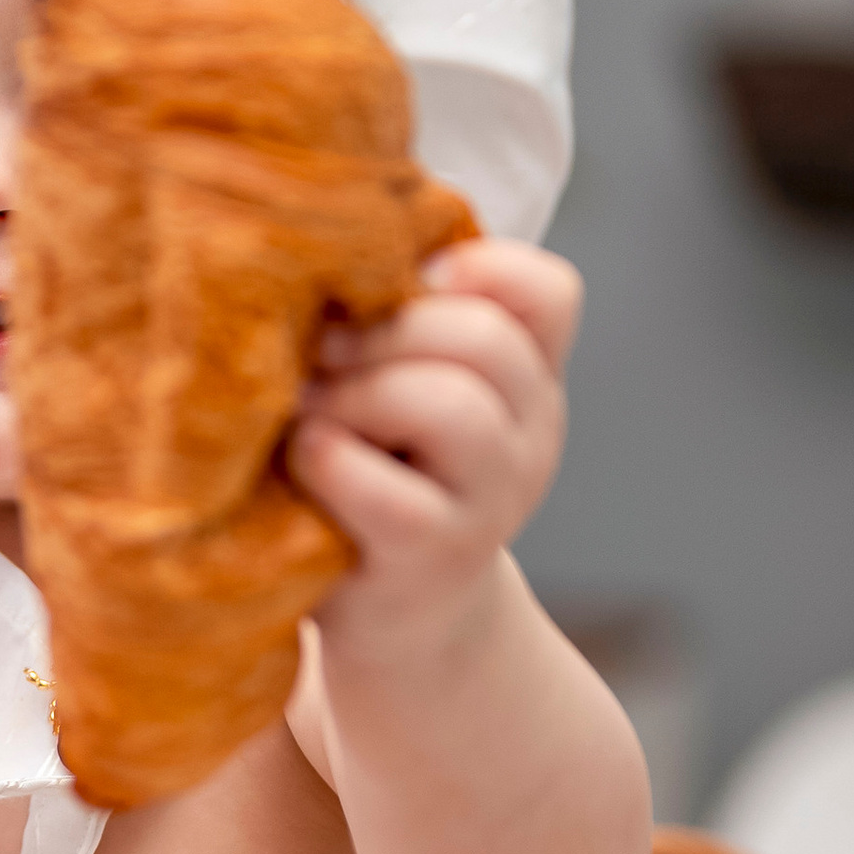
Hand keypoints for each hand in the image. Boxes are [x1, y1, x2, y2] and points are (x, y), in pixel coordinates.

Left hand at [289, 237, 578, 664]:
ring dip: (359, 395)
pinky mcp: (434, 557)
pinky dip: (328, 459)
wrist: (396, 625)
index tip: (403, 291)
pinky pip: (385, 489)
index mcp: (530, 379)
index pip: (548, 291)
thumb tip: (322, 228)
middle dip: (383, 332)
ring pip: (449, 403)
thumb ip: (399, 320)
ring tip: (312, 415)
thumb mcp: (403, 390)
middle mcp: (532, 435)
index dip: (475, 268)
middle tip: (320, 355)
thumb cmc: (376, 478)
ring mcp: (493, 501)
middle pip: (482, 337)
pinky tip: (305, 462)